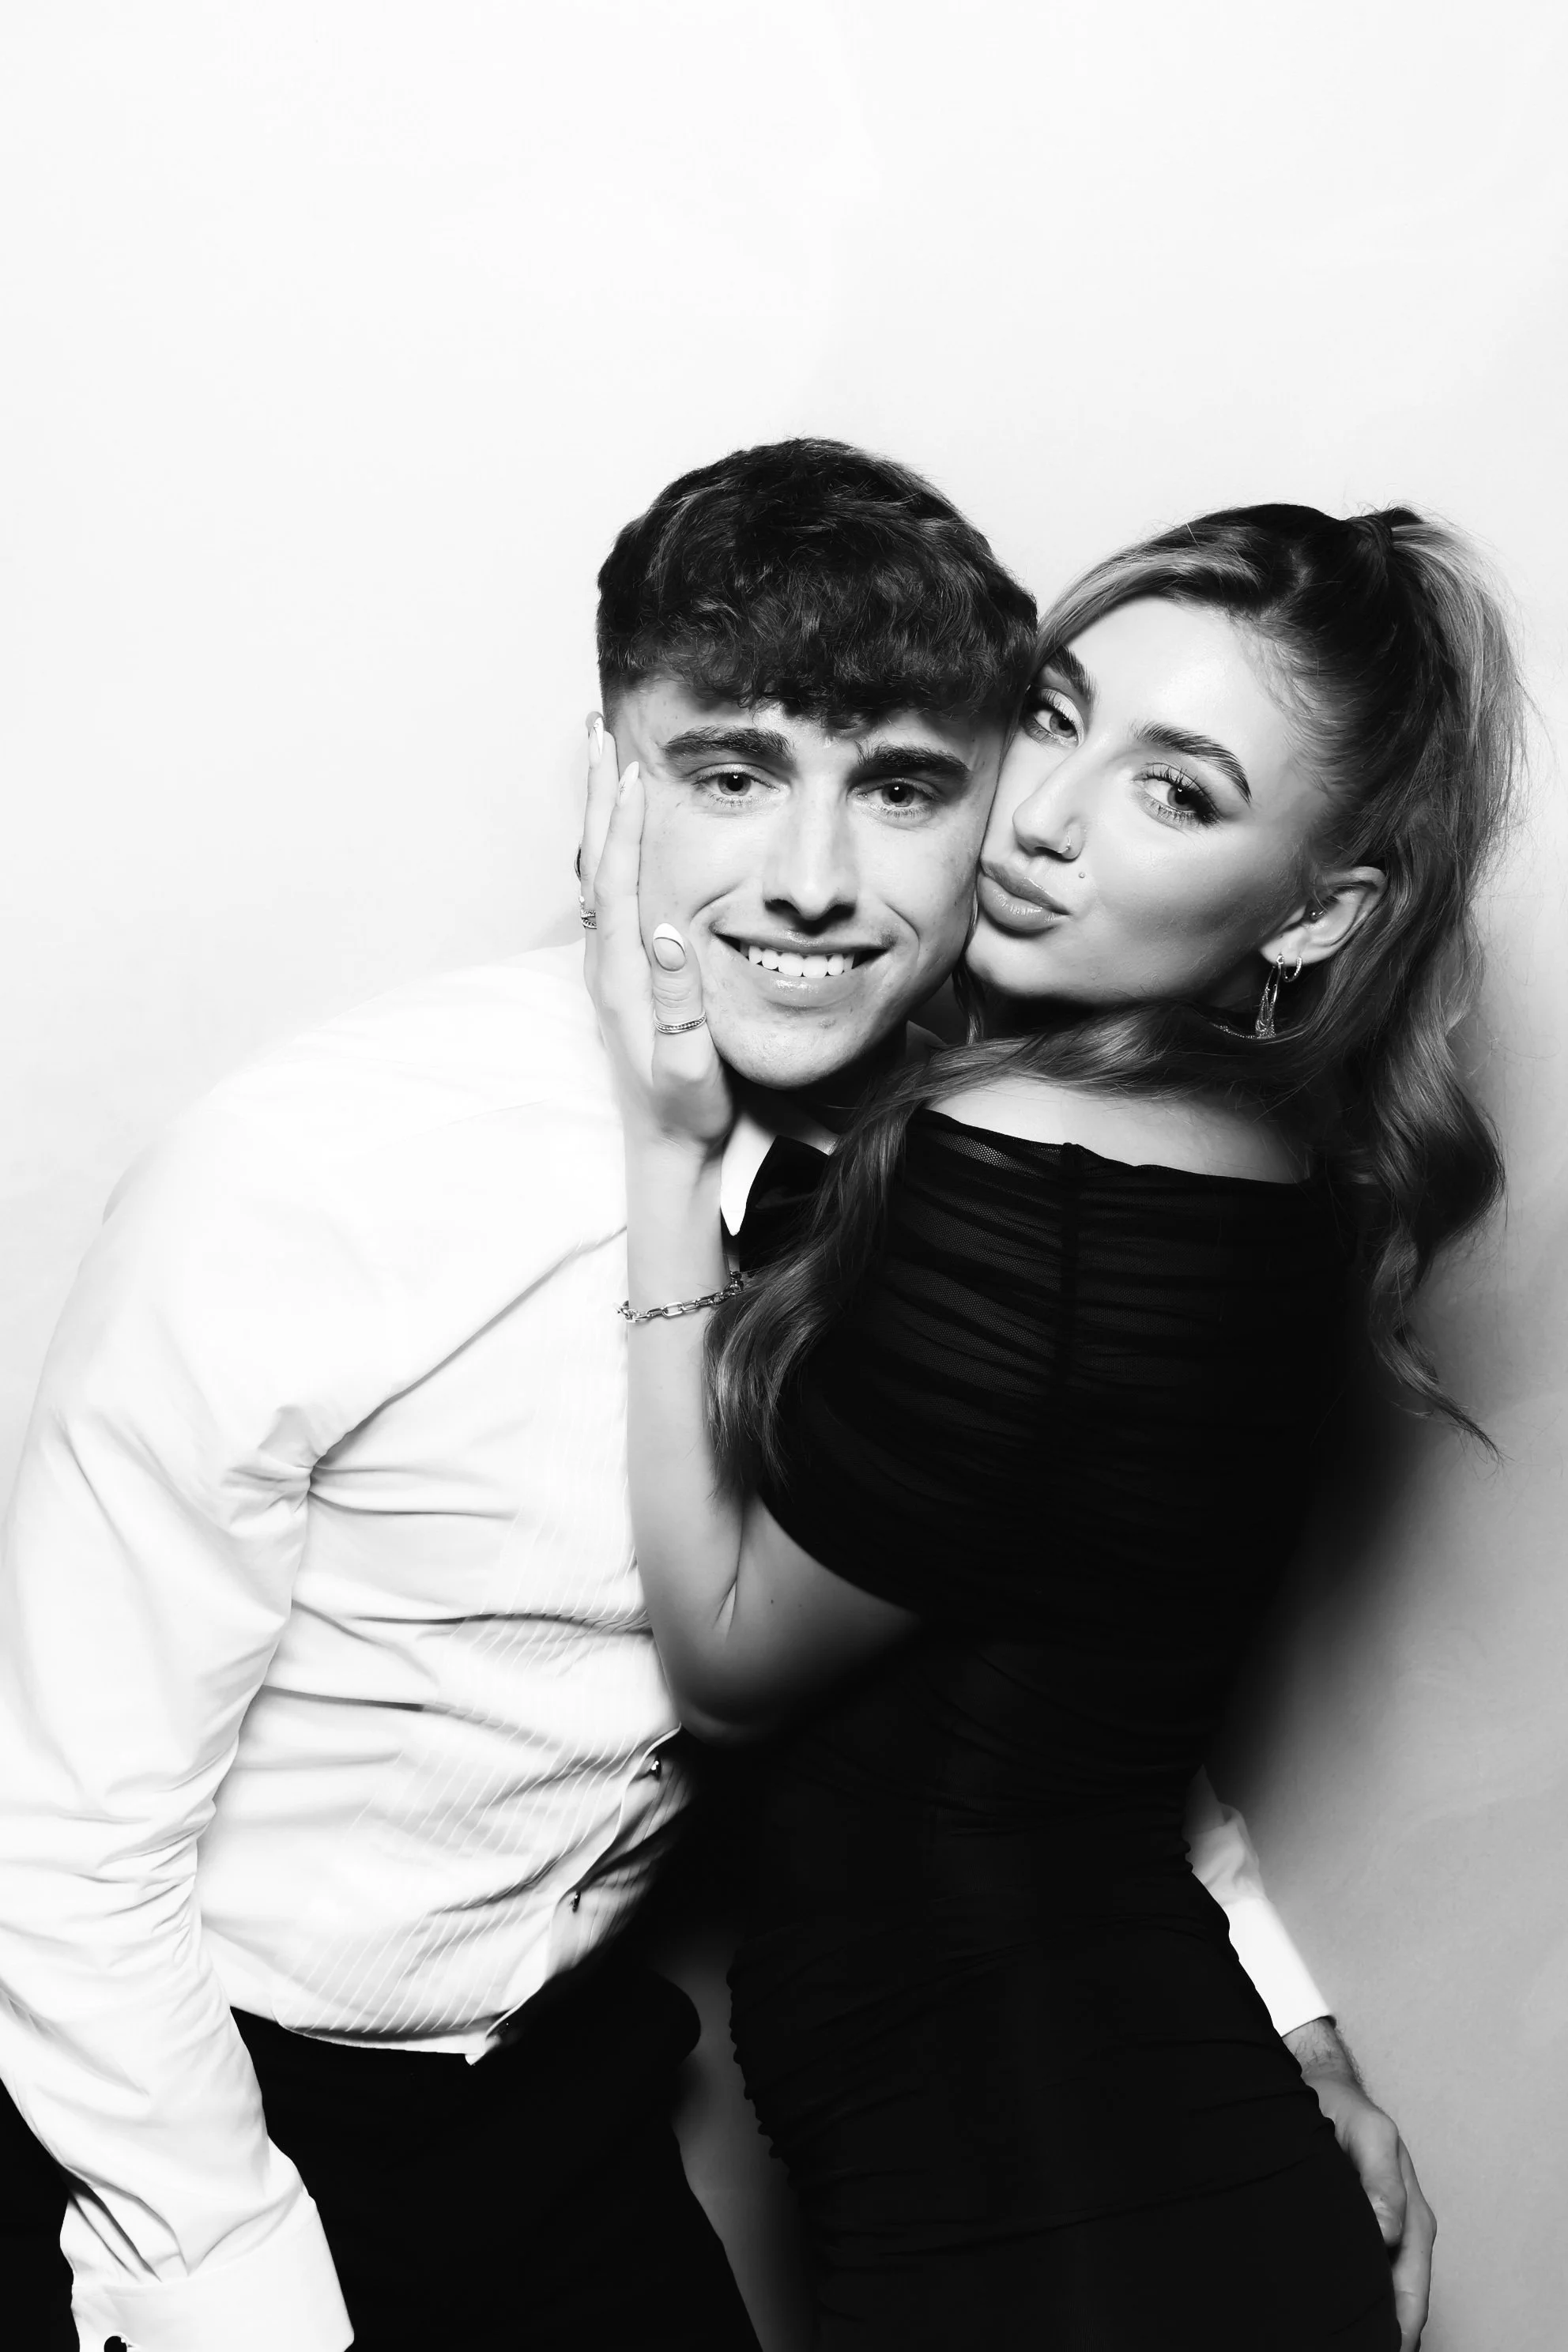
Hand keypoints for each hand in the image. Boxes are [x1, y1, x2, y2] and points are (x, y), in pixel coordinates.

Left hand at [580, 714, 733, 1157]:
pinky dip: (611, 850)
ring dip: (600, 815)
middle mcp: (607, 965)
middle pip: (596, 861)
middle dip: (594, 796)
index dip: (624, 824)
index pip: (619, 881)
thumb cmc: (687, 1112)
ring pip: (600, 873)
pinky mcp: (621, 978)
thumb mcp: (688, 1065)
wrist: (667, 1150)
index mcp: (623, 976)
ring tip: (603, 764)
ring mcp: (610, 970)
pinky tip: (619, 836)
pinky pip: (610, 896)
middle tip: (593, 733)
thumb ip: (678, 1005)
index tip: (630, 769)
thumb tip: (667, 934)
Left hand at [1286, 2019, 1435, 2349]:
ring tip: (1333, 2335)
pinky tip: (1324, 2310)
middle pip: (1397, 2306)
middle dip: (1380, 2332)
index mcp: (1414, 2223)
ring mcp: (1379, 2239)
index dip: (1396, 2327)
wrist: (1321, 2088)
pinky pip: (1357, 2277)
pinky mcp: (1354, 2234)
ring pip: (1376, 2295)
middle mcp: (1401, 2239)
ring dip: (1364, 2317)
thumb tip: (1390, 2233)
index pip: (1410, 2296)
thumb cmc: (1346, 2110)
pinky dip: (1349, 2298)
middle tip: (1344, 2344)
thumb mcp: (1370, 2133)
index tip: (1375, 2344)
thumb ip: (1382, 2180)